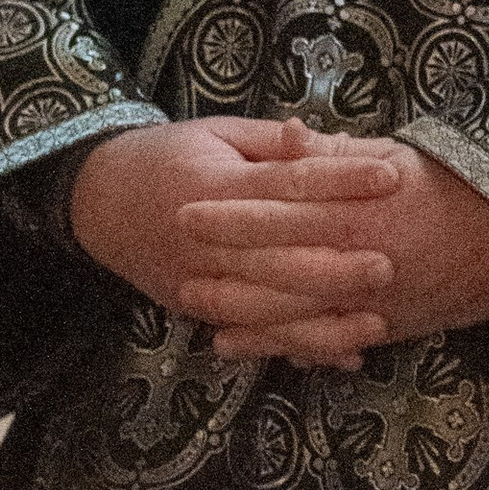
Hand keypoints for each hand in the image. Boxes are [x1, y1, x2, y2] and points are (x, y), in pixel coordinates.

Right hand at [70, 118, 404, 367]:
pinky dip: (299, 348)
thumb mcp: (215, 134)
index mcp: (214, 185)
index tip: (391, 177)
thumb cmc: (167, 157)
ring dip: (323, 320)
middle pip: (278, 257)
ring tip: (377, 321)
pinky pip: (255, 335)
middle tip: (390, 264)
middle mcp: (204, 240)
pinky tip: (343, 355)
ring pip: (268, 308)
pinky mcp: (198, 310)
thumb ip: (271, 144)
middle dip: (336, 265)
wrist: (98, 201)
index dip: (340, 180)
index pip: (287, 184)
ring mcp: (198, 281)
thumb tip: (327, 138)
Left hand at [179, 136, 488, 365]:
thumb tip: (291, 134)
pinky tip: (240, 345)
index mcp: (358, 209)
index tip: (186, 209)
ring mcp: (371, 300)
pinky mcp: (384, 328)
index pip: (279, 210)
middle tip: (173, 264)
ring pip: (291, 312)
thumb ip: (337, 154)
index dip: (230, 213)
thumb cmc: (458, 187)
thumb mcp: (397, 156)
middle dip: (221, 267)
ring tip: (195, 306)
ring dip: (239, 312)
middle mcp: (358, 258)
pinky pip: (322, 340)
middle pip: (274, 265)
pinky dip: (279, 345)